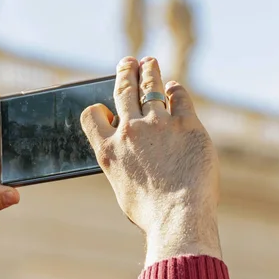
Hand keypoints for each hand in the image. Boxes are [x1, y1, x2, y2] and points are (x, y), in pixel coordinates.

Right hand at [81, 57, 220, 265]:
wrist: (178, 217)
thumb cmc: (151, 212)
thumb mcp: (123, 189)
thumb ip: (122, 165)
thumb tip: (128, 159)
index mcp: (108, 151)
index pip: (91, 116)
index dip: (97, 108)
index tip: (103, 105)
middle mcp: (129, 131)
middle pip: (123, 92)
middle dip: (124, 73)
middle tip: (127, 62)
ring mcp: (158, 124)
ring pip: (150, 87)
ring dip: (149, 71)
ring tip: (149, 62)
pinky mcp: (186, 124)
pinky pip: (179, 97)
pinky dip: (175, 89)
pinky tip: (174, 87)